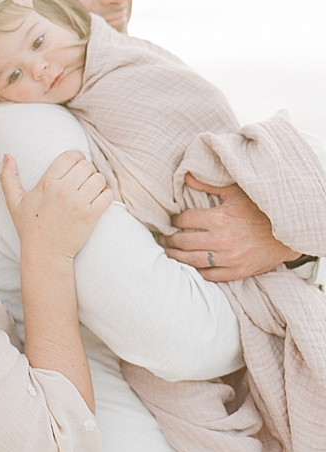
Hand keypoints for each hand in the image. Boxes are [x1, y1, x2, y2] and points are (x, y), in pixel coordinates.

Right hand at [0, 150, 111, 262]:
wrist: (44, 254)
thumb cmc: (29, 227)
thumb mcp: (13, 202)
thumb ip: (8, 177)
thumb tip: (6, 155)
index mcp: (47, 183)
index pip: (70, 156)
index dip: (76, 157)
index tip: (75, 164)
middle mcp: (64, 191)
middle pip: (87, 166)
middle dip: (87, 169)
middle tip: (82, 178)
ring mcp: (79, 204)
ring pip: (99, 179)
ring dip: (97, 182)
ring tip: (90, 188)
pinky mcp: (91, 216)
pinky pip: (107, 195)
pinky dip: (105, 195)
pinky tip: (97, 199)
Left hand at [160, 173, 298, 280]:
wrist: (289, 233)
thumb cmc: (260, 209)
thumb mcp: (236, 192)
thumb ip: (209, 185)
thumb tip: (186, 176)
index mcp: (219, 218)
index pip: (184, 220)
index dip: (174, 220)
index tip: (170, 220)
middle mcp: (222, 240)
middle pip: (183, 241)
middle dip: (169, 239)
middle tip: (162, 238)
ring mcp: (229, 258)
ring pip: (192, 261)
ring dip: (176, 257)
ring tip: (168, 252)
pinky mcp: (238, 271)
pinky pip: (210, 275)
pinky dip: (196, 271)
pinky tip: (189, 266)